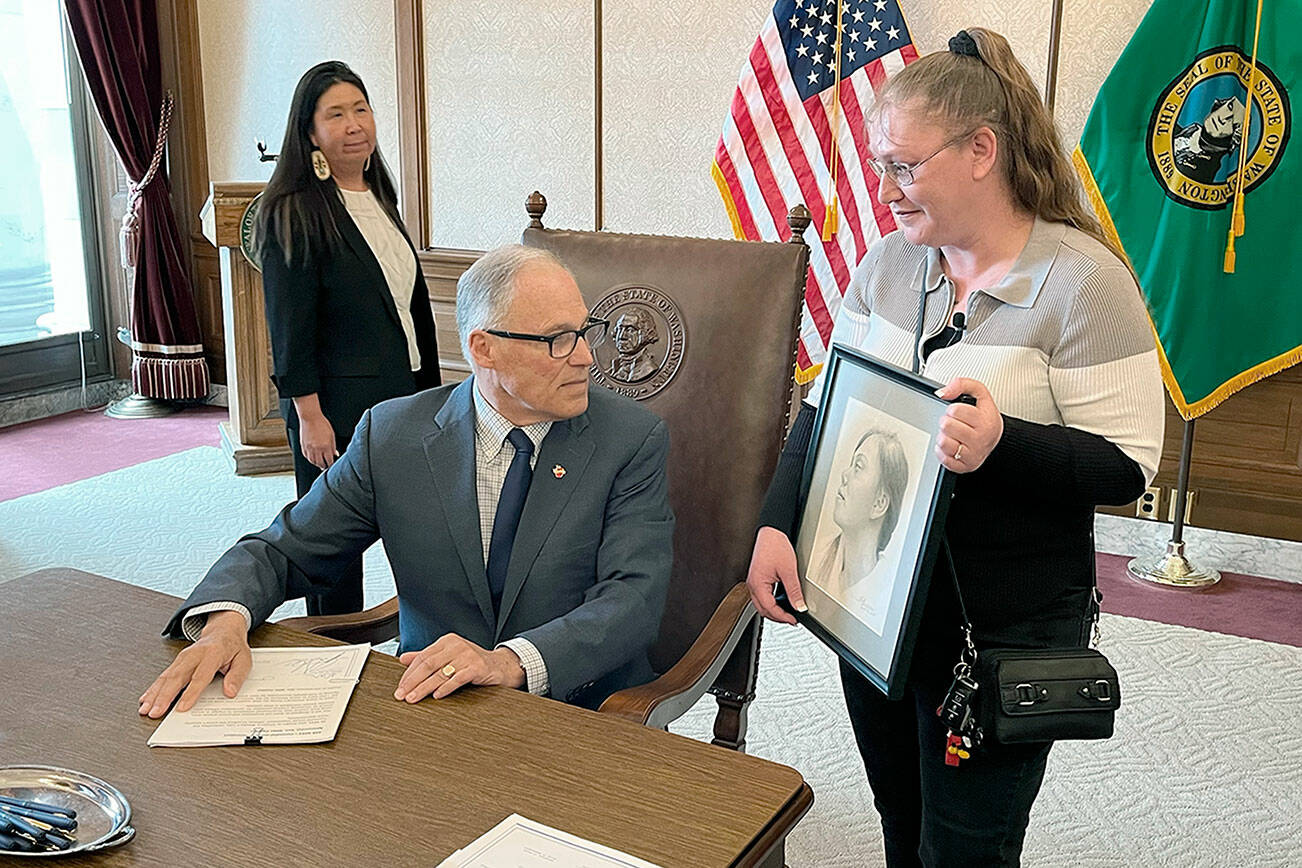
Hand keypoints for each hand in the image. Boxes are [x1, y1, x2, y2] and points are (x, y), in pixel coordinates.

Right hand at [138, 610, 250, 718]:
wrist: (223, 630)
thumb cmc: (233, 647)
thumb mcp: (244, 659)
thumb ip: (237, 676)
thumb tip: (230, 692)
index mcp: (213, 653)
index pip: (200, 675)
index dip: (191, 693)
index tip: (182, 708)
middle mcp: (194, 654)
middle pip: (177, 677)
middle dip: (164, 696)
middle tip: (155, 712)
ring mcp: (183, 657)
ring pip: (166, 677)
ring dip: (154, 694)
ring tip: (145, 709)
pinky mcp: (177, 662)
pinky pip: (163, 676)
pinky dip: (153, 688)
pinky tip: (145, 699)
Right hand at [298, 412, 337, 470]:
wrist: (310, 418)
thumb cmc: (322, 424)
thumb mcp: (331, 435)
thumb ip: (333, 447)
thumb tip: (335, 454)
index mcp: (325, 446)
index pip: (329, 461)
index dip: (331, 465)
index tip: (332, 466)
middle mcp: (316, 449)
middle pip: (320, 463)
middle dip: (324, 466)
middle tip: (327, 466)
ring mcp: (308, 448)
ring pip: (313, 461)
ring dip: (317, 464)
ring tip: (320, 464)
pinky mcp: (303, 446)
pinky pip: (306, 457)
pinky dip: (310, 459)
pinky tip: (314, 458)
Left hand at [394, 634, 525, 701]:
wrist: (501, 666)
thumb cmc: (472, 662)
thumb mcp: (449, 656)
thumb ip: (427, 657)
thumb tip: (403, 659)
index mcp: (447, 641)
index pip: (422, 657)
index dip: (409, 673)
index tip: (400, 687)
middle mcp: (456, 645)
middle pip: (428, 665)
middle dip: (412, 682)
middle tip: (402, 695)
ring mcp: (467, 656)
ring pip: (440, 673)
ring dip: (424, 688)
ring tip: (414, 699)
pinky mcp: (477, 667)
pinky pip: (458, 679)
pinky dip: (446, 688)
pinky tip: (437, 696)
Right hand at [745, 526, 804, 624]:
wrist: (769, 531)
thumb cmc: (774, 545)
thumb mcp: (789, 571)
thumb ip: (794, 591)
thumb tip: (799, 606)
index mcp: (758, 584)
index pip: (770, 609)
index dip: (783, 617)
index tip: (793, 620)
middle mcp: (752, 585)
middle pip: (763, 610)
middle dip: (777, 617)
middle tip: (791, 620)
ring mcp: (753, 582)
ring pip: (761, 605)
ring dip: (774, 611)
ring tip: (787, 613)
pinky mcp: (756, 578)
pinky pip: (762, 596)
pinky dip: (771, 602)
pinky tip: (780, 601)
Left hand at [934, 377, 1002, 472]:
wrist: (996, 439)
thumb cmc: (985, 417)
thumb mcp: (980, 394)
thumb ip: (962, 384)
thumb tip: (942, 392)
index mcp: (985, 421)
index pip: (955, 411)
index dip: (953, 409)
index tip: (958, 412)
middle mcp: (980, 439)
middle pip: (946, 426)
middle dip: (946, 422)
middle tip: (954, 423)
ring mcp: (972, 454)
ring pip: (943, 442)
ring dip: (944, 436)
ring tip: (953, 434)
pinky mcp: (964, 466)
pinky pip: (943, 458)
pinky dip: (943, 451)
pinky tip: (952, 445)